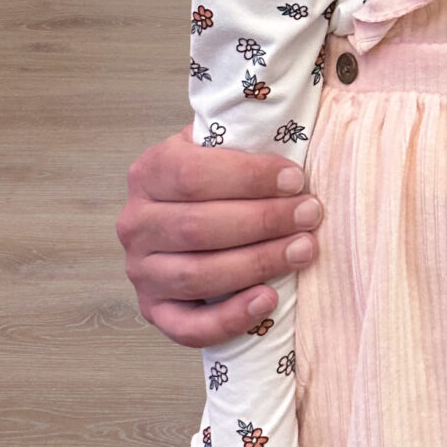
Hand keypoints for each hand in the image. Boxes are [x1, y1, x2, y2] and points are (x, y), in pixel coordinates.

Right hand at [118, 129, 323, 347]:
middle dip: (264, 221)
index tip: (297, 179)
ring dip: (258, 263)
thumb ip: (243, 134)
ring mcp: (141, 271)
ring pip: (198, 274)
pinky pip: (188, 327)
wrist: (192, 214)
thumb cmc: (221, 180)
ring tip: (304, 250)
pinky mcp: (155, 312)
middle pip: (199, 227)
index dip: (249, 178)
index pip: (193, 175)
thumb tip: (289, 118)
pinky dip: (229, 317)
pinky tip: (268, 300)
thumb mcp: (221, 146)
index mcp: (149, 173)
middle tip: (311, 214)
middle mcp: (136, 223)